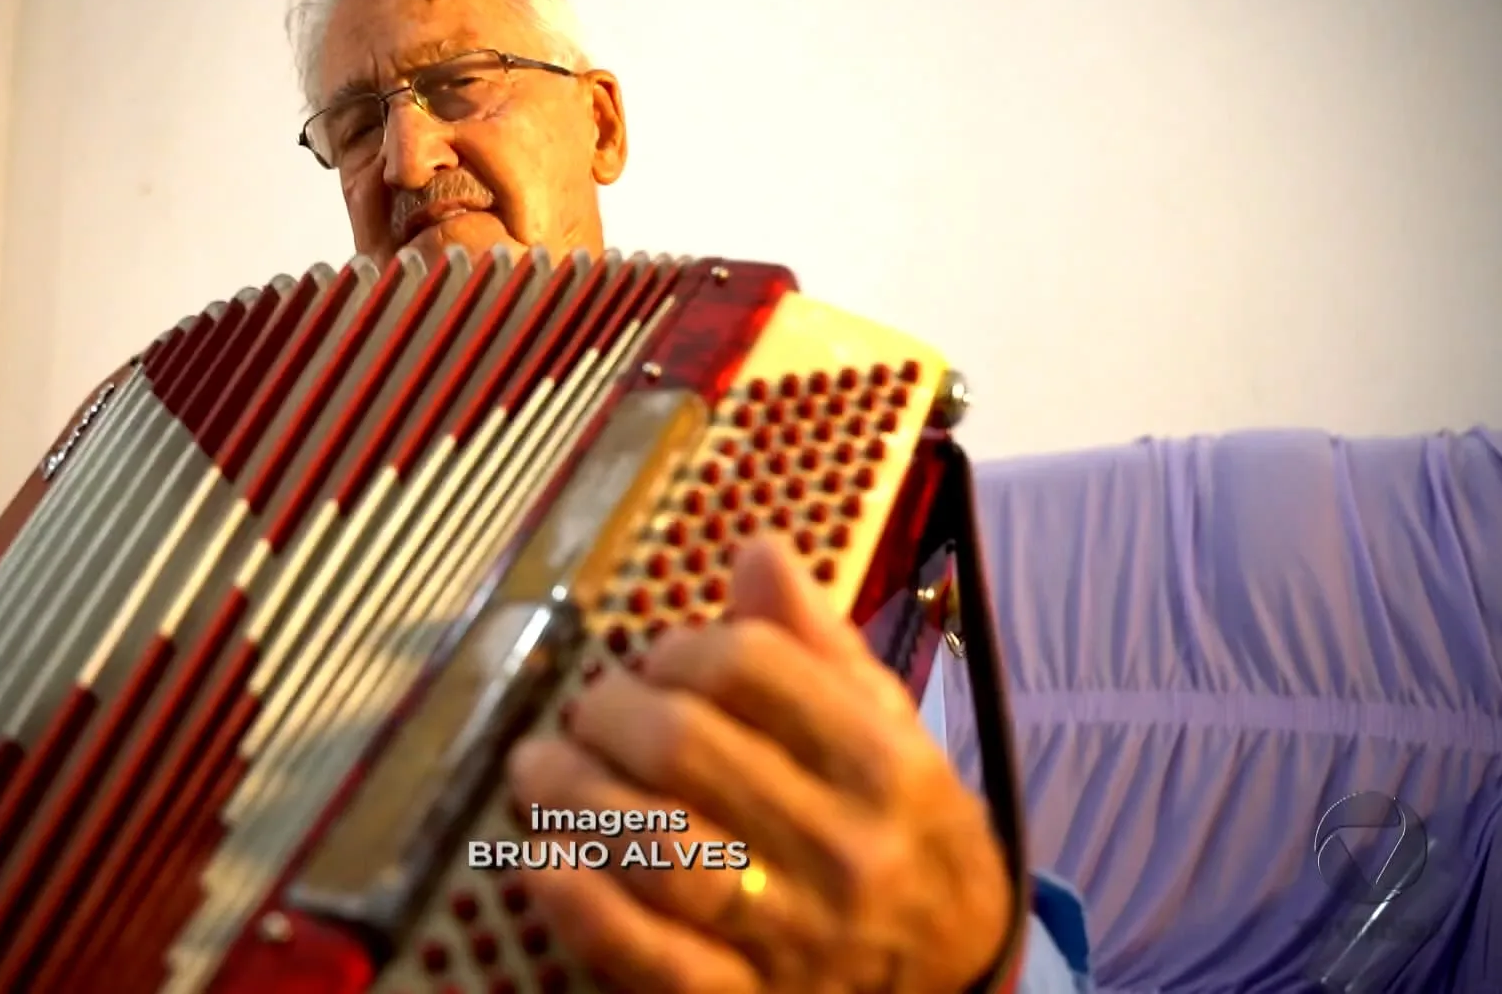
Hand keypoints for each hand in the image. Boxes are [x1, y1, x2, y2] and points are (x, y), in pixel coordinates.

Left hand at [507, 537, 1014, 992]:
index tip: (658, 663)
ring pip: (658, 849)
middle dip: (609, 714)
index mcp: (878, 760)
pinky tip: (540, 861)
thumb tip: (757, 548)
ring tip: (541, 772)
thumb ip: (816, 641)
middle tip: (586, 713)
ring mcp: (792, 934)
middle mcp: (840, 845)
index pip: (749, 668)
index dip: (678, 649)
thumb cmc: (906, 826)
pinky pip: (651, 958)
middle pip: (686, 749)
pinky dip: (584, 907)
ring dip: (576, 797)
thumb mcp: (888, 722)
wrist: (961, 968)